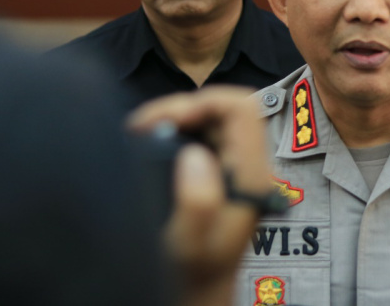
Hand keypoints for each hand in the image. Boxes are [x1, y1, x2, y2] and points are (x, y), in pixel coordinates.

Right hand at [129, 86, 272, 305]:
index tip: (166, 121)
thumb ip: (198, 203)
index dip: (204, 102)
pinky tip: (149, 141)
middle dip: (181, 106)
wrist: (199, 289)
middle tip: (141, 126)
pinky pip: (201, 130)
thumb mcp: (191, 246)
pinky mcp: (219, 166)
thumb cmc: (192, 273)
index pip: (242, 109)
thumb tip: (195, 153)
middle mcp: (248, 164)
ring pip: (211, 115)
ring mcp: (235, 163)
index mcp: (250, 177)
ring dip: (174, 116)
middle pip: (225, 106)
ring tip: (139, 133)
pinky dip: (174, 127)